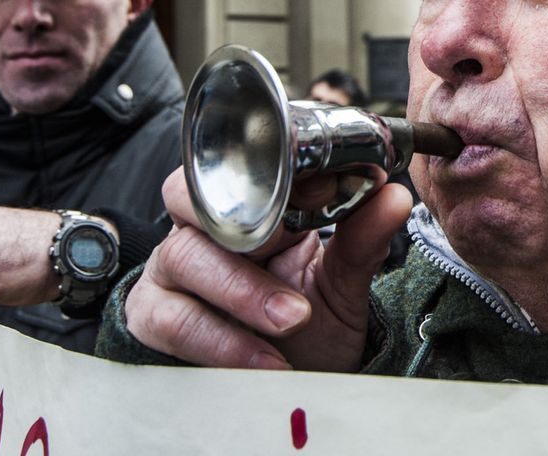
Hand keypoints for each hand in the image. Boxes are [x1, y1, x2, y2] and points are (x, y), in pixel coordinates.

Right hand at [123, 167, 411, 371]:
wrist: (291, 385)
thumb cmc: (310, 323)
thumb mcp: (343, 281)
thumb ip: (362, 238)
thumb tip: (394, 195)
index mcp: (249, 202)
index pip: (245, 163)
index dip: (280, 171)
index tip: (328, 189)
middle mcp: (201, 225)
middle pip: (194, 195)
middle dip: (250, 226)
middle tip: (296, 249)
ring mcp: (170, 267)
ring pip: (185, 255)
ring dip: (244, 290)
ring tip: (294, 319)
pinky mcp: (152, 314)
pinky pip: (173, 317)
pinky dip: (223, 340)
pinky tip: (267, 360)